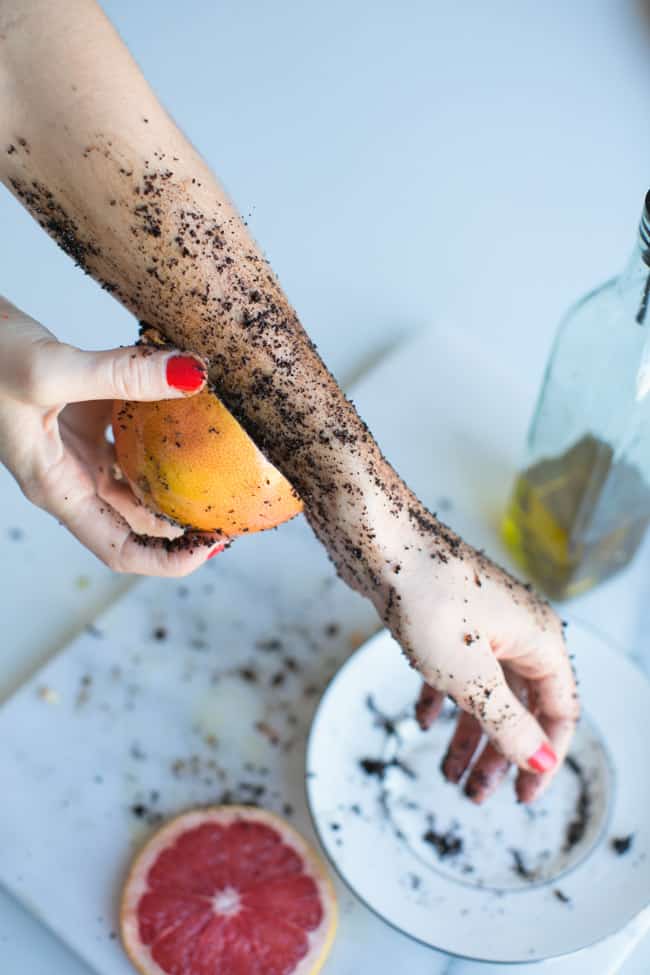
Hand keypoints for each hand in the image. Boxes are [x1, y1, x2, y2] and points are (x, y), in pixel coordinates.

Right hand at [0, 296, 226, 574]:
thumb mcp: (49, 370)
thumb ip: (121, 373)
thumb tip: (193, 376)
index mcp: (59, 489)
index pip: (120, 549)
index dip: (170, 560)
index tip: (216, 544)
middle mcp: (73, 477)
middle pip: (142, 519)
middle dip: (189, 520)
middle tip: (238, 502)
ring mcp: (81, 448)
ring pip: (144, 477)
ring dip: (182, 475)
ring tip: (229, 462)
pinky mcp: (87, 416)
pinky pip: (137, 432)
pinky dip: (165, 424)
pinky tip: (195, 402)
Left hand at [380, 525, 578, 803]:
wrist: (379, 542)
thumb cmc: (427, 600)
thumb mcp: (471, 677)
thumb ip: (508, 724)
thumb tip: (541, 763)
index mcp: (539, 641)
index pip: (559, 711)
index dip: (545, 758)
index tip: (522, 798)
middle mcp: (517, 631)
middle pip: (520, 706)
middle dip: (498, 753)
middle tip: (473, 793)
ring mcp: (481, 623)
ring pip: (484, 690)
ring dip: (468, 733)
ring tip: (447, 774)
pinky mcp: (447, 618)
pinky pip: (454, 668)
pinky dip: (443, 698)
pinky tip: (424, 721)